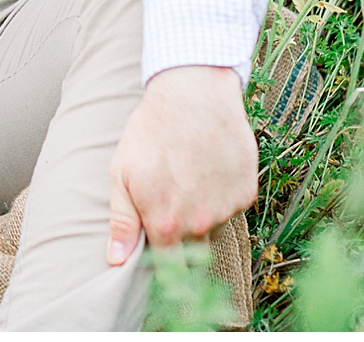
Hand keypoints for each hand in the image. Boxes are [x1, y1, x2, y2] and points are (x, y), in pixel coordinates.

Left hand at [107, 65, 257, 263]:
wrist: (193, 95)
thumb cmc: (150, 133)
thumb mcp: (122, 174)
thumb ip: (122, 223)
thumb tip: (117, 262)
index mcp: (166, 225)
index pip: (167, 267)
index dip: (160, 261)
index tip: (156, 251)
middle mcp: (200, 225)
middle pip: (191, 249)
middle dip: (180, 235)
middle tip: (170, 199)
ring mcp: (227, 210)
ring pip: (212, 225)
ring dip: (200, 212)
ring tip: (186, 175)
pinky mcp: (246, 193)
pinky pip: (230, 205)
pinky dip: (220, 194)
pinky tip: (206, 167)